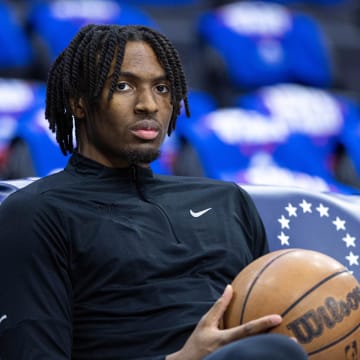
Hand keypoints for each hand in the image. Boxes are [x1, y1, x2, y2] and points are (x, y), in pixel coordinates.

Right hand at [166, 284, 281, 359]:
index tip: (278, 318)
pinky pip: (252, 359)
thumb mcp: (206, 322)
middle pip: (258, 347)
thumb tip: (230, 287)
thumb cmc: (197, 341)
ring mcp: (235, 358)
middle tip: (294, 339)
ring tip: (292, 350)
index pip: (247, 330)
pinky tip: (275, 355)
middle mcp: (233, 351)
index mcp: (225, 338)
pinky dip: (263, 356)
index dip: (263, 324)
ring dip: (273, 353)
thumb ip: (220, 306)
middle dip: (276, 344)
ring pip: (257, 356)